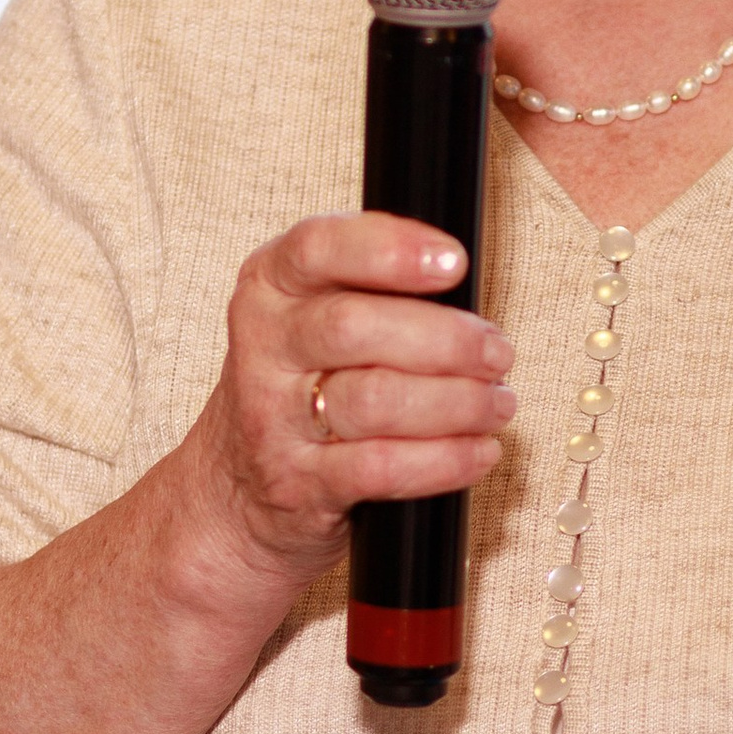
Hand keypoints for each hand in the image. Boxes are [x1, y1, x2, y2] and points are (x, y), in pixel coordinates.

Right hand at [181, 213, 515, 590]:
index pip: (320, 248)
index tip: (453, 262)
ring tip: (497, 404)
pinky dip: (444, 460)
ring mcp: (273, 418)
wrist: (235, 485)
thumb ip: (372, 289)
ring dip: (457, 403)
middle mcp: (264, 345)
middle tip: (497, 353)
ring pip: (375, 400)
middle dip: (445, 340)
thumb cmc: (303, 383)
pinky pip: (381, 468)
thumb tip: (464, 289)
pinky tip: (478, 451)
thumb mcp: (314, 315)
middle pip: (355, 327)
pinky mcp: (297, 483)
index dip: (391, 250)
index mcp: (270, 286)